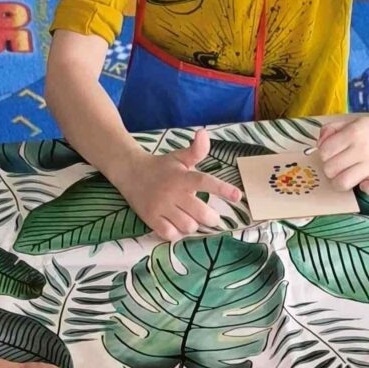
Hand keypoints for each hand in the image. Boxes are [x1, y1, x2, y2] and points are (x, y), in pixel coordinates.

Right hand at [117, 129, 238, 242]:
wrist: (129, 172)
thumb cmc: (161, 167)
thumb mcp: (179, 157)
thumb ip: (196, 150)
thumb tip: (204, 133)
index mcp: (182, 177)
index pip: (205, 182)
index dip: (222, 189)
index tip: (238, 196)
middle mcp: (172, 192)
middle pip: (201, 213)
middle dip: (211, 218)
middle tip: (211, 216)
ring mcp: (161, 207)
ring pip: (187, 226)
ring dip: (193, 225)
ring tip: (189, 218)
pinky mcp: (151, 219)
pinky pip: (171, 234)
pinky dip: (177, 233)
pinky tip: (175, 225)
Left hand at [315, 114, 368, 195]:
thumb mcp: (352, 122)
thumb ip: (331, 129)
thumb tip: (319, 144)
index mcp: (353, 132)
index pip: (324, 151)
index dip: (325, 154)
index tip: (334, 154)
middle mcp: (362, 148)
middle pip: (330, 169)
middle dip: (331, 169)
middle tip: (341, 165)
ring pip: (342, 183)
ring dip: (341, 181)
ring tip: (347, 175)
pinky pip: (368, 191)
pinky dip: (365, 189)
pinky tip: (365, 181)